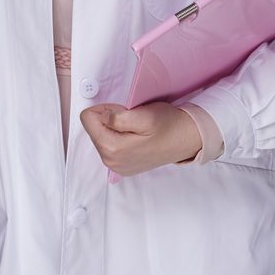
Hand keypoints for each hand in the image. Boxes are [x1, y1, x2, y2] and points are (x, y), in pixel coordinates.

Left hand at [79, 101, 201, 177]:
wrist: (186, 139)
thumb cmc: (168, 125)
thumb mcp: (144, 115)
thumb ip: (118, 117)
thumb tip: (102, 116)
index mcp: (112, 149)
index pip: (87, 118)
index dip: (105, 108)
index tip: (122, 110)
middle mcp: (111, 161)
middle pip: (93, 128)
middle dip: (109, 119)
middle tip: (132, 119)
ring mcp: (117, 166)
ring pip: (101, 136)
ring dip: (115, 128)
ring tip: (136, 128)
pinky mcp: (123, 166)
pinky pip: (110, 145)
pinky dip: (120, 137)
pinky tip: (137, 137)